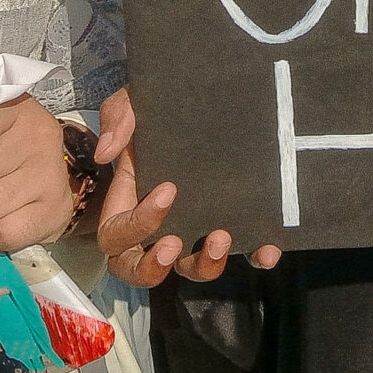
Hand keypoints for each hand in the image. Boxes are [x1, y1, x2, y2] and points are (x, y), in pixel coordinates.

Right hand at [94, 88, 280, 285]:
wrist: (204, 103)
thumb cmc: (159, 114)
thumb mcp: (133, 104)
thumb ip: (118, 119)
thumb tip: (106, 152)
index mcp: (127, 205)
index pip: (118, 234)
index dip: (137, 223)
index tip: (169, 190)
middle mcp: (157, 228)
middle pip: (141, 270)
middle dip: (155, 266)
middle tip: (175, 244)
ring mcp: (194, 233)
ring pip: (192, 269)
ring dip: (204, 265)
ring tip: (221, 238)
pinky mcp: (230, 229)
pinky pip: (242, 255)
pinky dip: (255, 257)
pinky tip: (267, 250)